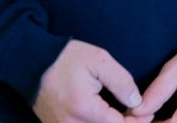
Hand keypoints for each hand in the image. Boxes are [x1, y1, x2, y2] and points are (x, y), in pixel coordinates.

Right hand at [31, 40, 145, 122]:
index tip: (145, 110)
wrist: (32, 63)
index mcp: (83, 108)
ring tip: (122, 113)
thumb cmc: (67, 58)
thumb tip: (137, 102)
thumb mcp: (100, 60)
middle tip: (135, 111)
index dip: (136, 120)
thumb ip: (122, 82)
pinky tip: (105, 116)